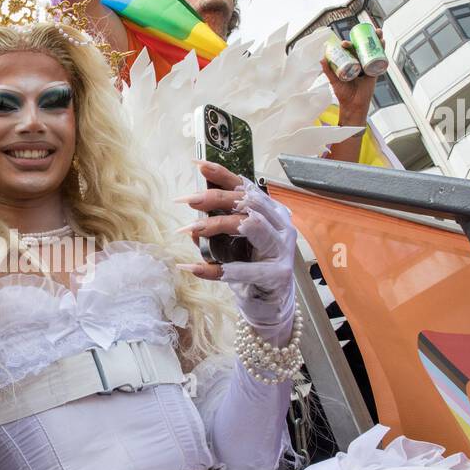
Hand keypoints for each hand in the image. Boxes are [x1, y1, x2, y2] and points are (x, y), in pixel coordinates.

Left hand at [175, 160, 296, 339]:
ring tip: (189, 229)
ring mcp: (282, 249)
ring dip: (216, 225)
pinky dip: (216, 270)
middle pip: (249, 202)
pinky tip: (193, 268)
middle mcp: (280, 225)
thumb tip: (193, 216)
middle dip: (216, 198)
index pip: (246, 186)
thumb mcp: (232, 242)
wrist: (270, 304)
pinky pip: (244, 269)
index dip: (223, 175)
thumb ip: (217, 226)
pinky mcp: (278, 274)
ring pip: (251, 226)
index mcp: (270, 212)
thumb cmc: (252, 266)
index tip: (198, 165)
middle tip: (188, 199)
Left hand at [321, 26, 384, 125]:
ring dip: (376, 40)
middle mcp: (359, 64)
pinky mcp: (374, 71)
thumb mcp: (334, 80)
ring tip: (377, 32)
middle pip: (363, 48)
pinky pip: (379, 59)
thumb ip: (328, 70)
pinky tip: (383, 42)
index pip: (350, 51)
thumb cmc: (343, 94)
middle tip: (364, 31)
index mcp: (350, 64)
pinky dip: (382, 50)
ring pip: (372, 51)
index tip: (344, 43)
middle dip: (365, 38)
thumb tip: (321, 59)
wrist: (353, 104)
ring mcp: (367, 67)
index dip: (348, 45)